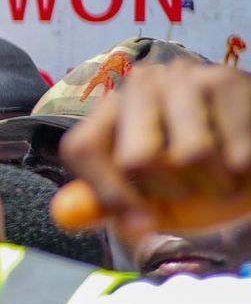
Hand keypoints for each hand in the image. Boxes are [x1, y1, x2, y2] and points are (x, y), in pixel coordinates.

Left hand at [53, 62, 250, 240]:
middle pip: (137, 159)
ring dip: (214, 184)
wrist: (246, 145)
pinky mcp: (226, 80)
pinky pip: (235, 153)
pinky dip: (243, 172)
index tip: (142, 225)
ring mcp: (182, 78)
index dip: (110, 195)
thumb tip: (71, 216)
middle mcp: (139, 85)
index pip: (84, 150)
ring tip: (220, 175)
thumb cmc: (192, 171)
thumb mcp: (146, 189)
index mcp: (108, 110)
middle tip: (191, 192)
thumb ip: (106, 202)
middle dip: (171, 192)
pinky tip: (241, 161)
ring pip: (192, 155)